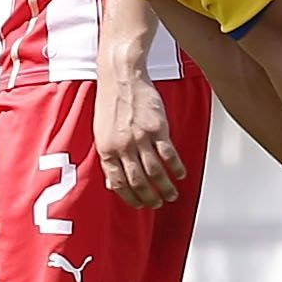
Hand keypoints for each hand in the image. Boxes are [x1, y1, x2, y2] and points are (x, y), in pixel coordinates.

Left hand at [95, 69, 185, 207]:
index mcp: (106, 149)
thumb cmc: (110, 102)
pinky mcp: (157, 128)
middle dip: (149, 198)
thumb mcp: (101, 132)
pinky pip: (168, 154)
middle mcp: (122, 147)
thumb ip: (108, 157)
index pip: (118, 183)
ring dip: (165, 188)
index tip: (139, 205)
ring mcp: (140, 138)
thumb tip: (112, 182)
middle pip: (138, 181)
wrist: (122, 76)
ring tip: (172, 194)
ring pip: (155, 172)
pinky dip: (176, 168)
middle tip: (158, 204)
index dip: (130, 198)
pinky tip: (180, 174)